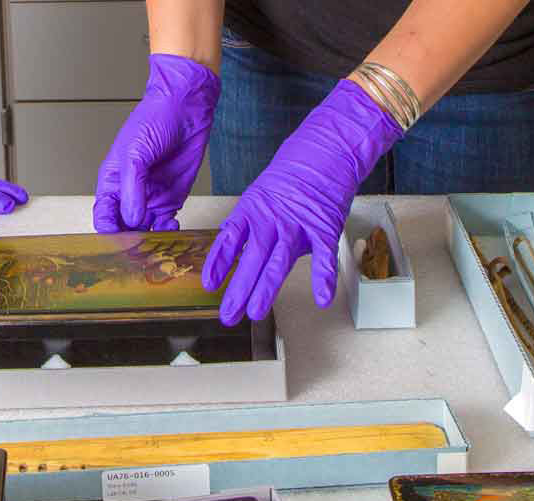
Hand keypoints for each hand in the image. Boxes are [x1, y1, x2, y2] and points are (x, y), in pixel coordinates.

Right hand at [93, 54, 218, 232]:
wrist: (186, 108)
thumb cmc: (154, 120)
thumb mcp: (135, 153)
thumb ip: (132, 189)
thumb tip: (131, 218)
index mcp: (112, 181)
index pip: (103, 216)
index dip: (107, 232)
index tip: (116, 245)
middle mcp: (129, 193)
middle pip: (123, 228)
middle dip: (129, 242)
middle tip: (139, 253)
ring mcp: (150, 198)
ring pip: (144, 230)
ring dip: (150, 241)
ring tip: (157, 247)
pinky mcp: (171, 199)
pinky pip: (165, 224)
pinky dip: (167, 233)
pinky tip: (172, 232)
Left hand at [203, 80, 404, 324]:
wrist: (325, 152)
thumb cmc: (291, 176)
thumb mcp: (260, 196)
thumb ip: (249, 225)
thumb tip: (233, 249)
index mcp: (253, 210)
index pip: (230, 239)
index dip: (218, 263)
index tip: (208, 285)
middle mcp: (272, 219)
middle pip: (253, 258)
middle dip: (239, 289)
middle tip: (228, 315)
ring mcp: (299, 224)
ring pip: (280, 261)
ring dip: (267, 288)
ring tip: (255, 312)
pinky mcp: (325, 227)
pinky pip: (325, 256)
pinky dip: (324, 277)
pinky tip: (321, 299)